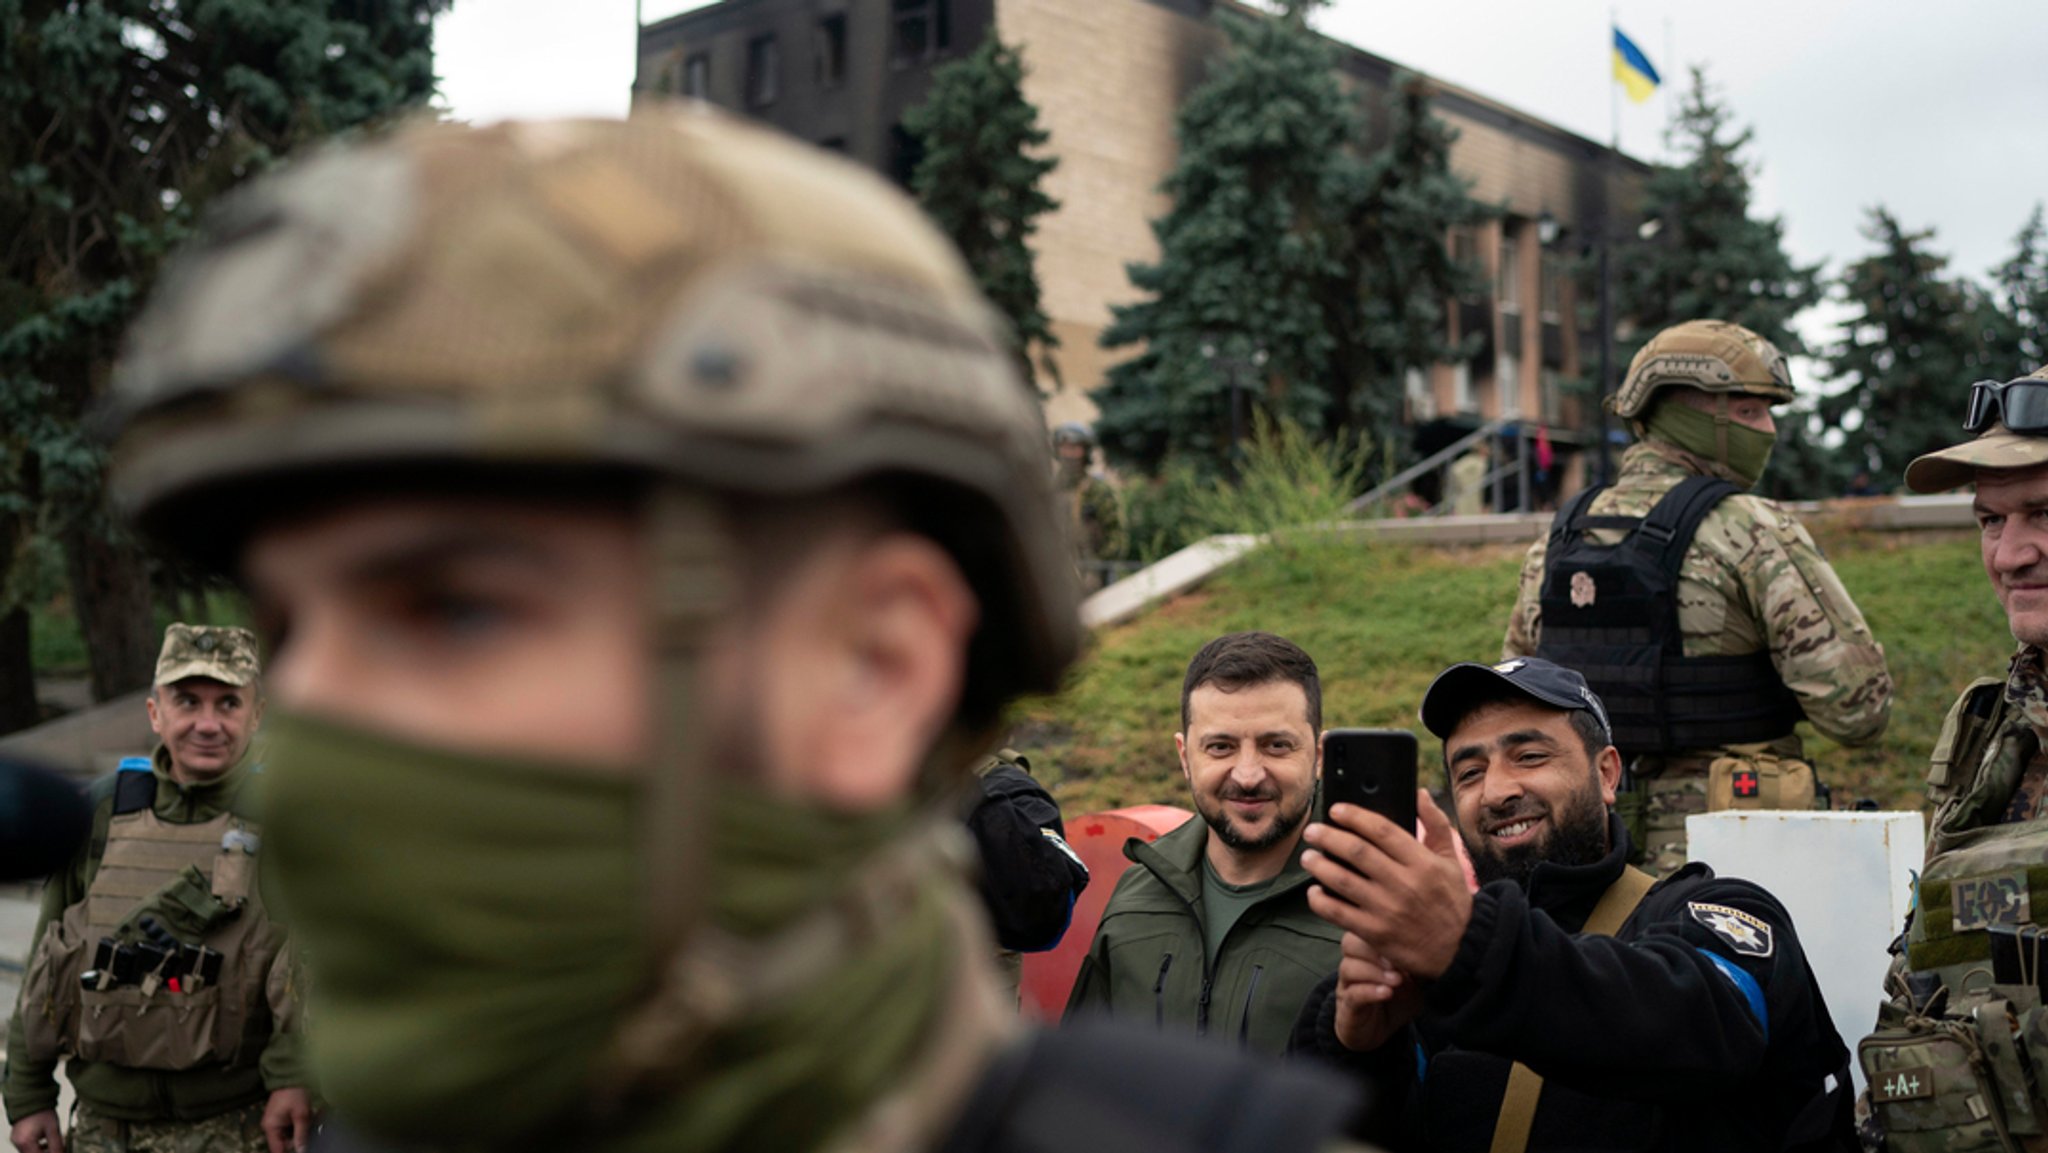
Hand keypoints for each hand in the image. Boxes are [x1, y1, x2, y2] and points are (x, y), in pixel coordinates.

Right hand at [10, 1111, 62, 1152]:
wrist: (31, 1097)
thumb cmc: (42, 1111)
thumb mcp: (53, 1129)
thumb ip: (56, 1145)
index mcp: (26, 1142)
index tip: (60, 1151)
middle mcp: (18, 1143)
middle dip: (47, 1152)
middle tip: (58, 1147)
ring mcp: (16, 1140)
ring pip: (30, 1151)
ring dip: (42, 1150)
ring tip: (53, 1143)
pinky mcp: (16, 1136)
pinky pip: (27, 1146)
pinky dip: (36, 1146)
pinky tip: (46, 1139)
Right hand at [261, 1087, 314, 1152]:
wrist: (292, 1074)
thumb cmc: (295, 1093)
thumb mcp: (301, 1115)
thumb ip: (301, 1134)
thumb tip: (301, 1151)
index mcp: (271, 1128)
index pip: (277, 1150)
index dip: (290, 1152)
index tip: (302, 1149)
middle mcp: (271, 1127)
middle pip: (285, 1143)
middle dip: (299, 1138)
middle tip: (311, 1128)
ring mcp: (276, 1122)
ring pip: (290, 1135)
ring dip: (301, 1130)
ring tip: (311, 1118)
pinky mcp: (282, 1117)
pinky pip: (291, 1127)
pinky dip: (300, 1124)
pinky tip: (309, 1116)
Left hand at [1302, 789, 1472, 978]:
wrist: (1460, 949)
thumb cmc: (1452, 902)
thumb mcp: (1451, 860)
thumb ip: (1436, 824)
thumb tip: (1419, 794)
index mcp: (1422, 862)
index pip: (1381, 830)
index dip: (1354, 816)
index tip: (1336, 810)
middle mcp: (1403, 884)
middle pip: (1356, 852)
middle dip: (1328, 837)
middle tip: (1312, 832)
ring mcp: (1387, 910)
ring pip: (1343, 880)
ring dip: (1319, 865)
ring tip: (1308, 857)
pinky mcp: (1375, 933)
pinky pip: (1339, 913)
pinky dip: (1321, 900)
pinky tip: (1315, 891)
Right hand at [1332, 931, 1423, 1051]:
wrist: (1380, 1032)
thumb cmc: (1397, 1001)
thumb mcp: (1415, 981)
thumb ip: (1420, 964)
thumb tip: (1439, 947)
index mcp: (1368, 951)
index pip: (1366, 929)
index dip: (1383, 933)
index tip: (1407, 942)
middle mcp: (1353, 964)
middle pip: (1350, 942)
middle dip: (1374, 949)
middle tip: (1397, 962)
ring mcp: (1348, 985)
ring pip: (1349, 967)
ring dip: (1375, 972)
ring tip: (1396, 980)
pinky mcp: (1348, 1007)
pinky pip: (1353, 993)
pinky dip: (1370, 991)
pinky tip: (1386, 993)